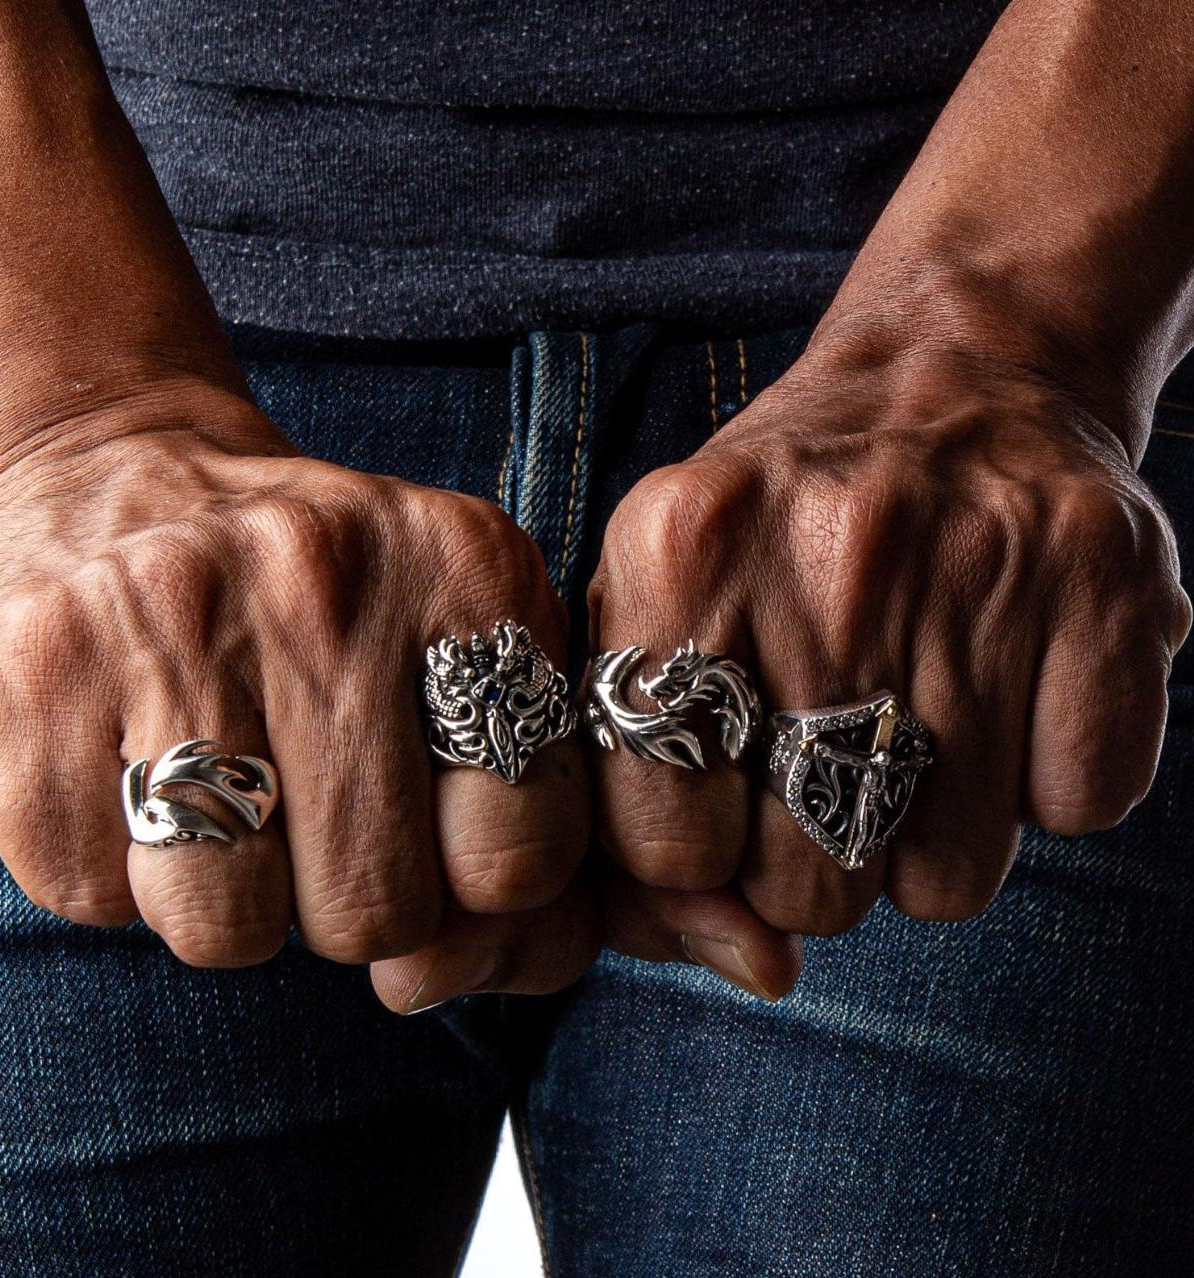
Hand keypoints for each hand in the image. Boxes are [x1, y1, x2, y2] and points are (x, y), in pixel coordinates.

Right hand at [0, 383, 598, 1005]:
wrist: (107, 472)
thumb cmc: (316, 601)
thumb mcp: (453, 642)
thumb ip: (529, 803)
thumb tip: (544, 961)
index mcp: (463, 566)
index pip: (519, 852)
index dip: (479, 891)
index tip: (440, 845)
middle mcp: (321, 576)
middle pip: (375, 910)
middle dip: (351, 905)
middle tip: (317, 820)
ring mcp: (166, 615)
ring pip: (227, 926)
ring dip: (229, 902)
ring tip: (220, 797)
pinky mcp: (32, 671)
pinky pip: (94, 894)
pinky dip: (114, 872)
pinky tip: (124, 766)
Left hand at [587, 332, 1190, 945]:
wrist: (946, 375)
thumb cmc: (778, 525)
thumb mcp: (660, 609)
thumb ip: (640, 791)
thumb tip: (746, 965)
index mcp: (677, 553)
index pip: (662, 845)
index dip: (693, 853)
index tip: (722, 800)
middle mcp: (824, 558)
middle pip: (806, 886)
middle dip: (810, 859)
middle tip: (827, 760)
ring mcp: (977, 570)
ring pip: (947, 881)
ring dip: (928, 834)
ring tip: (917, 721)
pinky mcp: (1109, 583)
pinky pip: (1077, 806)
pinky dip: (1046, 775)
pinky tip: (1010, 685)